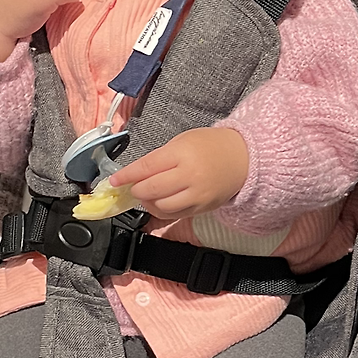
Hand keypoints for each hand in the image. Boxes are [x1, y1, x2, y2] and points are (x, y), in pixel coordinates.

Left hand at [112, 127, 249, 219]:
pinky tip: (160, 202)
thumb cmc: (210, 146)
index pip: (146, 168)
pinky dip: (162, 210)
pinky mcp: (202, 209)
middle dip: (136, 190)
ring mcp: (197, 195)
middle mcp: (190, 176)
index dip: (126, 176)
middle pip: (151, 190)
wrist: (243, 158)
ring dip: (147, 202)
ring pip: (161, 207)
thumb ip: (159, 158)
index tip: (113, 181)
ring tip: (147, 194)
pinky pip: (174, 215)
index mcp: (182, 154)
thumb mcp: (182, 142)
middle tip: (132, 186)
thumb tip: (135, 175)